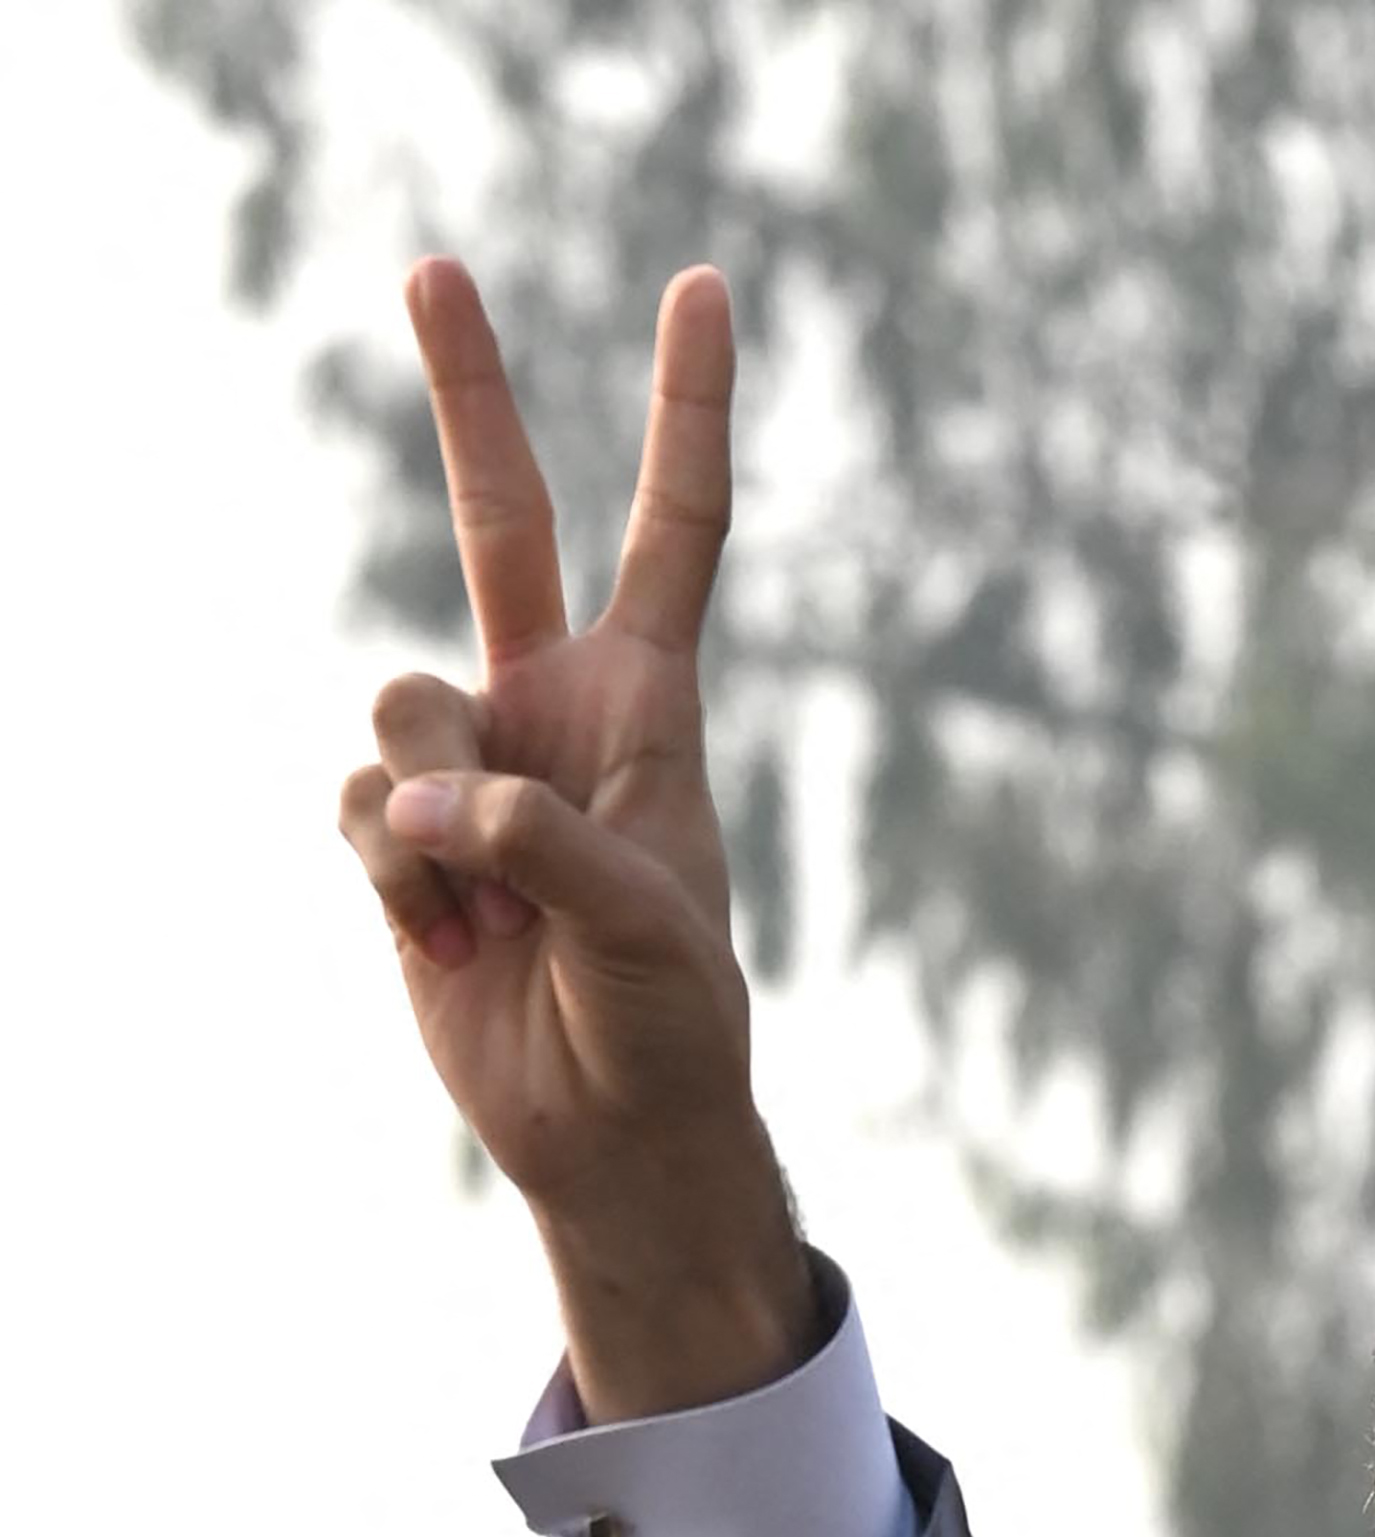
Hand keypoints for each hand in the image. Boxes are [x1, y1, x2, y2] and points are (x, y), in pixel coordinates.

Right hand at [333, 257, 805, 1419]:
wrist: (611, 1124)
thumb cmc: (672, 1021)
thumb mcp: (651, 930)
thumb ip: (545, 841)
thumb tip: (423, 794)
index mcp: (651, 704)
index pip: (676, 532)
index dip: (685, 412)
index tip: (703, 288)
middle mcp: (554, 707)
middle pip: (503, 522)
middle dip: (469, 393)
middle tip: (433, 263)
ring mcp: (468, 764)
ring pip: (399, 704)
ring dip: (436, 812)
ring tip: (500, 909)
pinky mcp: (396, 834)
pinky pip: (358, 808)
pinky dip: (397, 875)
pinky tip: (454, 937)